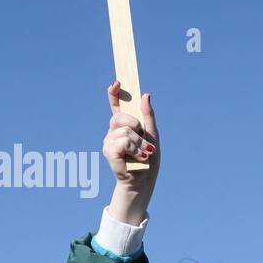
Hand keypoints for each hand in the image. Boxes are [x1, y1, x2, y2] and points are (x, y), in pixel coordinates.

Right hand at [103, 81, 159, 225]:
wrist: (144, 180)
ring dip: (138, 142)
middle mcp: (113, 132)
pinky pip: (122, 141)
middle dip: (135, 125)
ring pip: (124, 130)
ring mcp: (109, 141)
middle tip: (142, 140)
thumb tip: (145, 95)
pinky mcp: (109, 151)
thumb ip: (148, 115)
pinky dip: (134, 149)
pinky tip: (138, 157)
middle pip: (120, 117)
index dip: (114, 93)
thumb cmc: (149, 159)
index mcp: (124, 126)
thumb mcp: (153, 134)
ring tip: (142, 154)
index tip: (116, 82)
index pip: (115, 106)